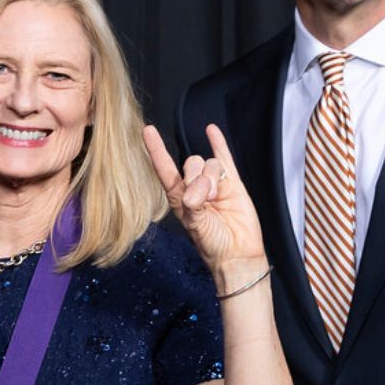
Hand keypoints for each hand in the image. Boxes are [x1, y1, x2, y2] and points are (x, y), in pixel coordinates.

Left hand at [144, 122, 266, 281]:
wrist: (237, 253)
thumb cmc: (212, 244)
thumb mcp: (195, 224)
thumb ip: (193, 203)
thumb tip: (198, 187)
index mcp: (178, 197)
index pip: (164, 168)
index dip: (156, 149)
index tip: (147, 130)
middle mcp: (193, 187)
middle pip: (191, 163)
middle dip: (198, 177)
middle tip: (205, 199)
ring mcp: (213, 184)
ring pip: (210, 163)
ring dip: (212, 177)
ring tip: (216, 198)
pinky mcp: (233, 183)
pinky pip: (225, 158)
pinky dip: (218, 143)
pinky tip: (210, 130)